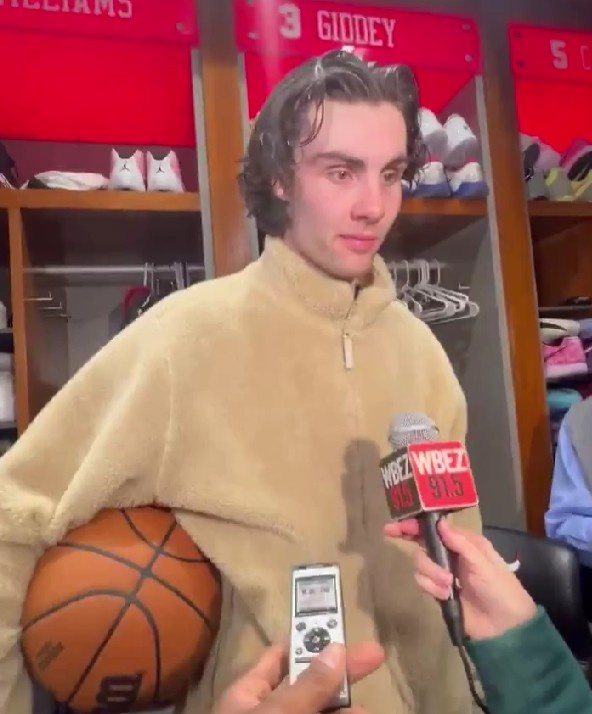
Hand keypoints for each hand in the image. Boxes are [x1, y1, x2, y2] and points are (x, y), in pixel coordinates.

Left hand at [213, 641, 384, 713]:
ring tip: (368, 713)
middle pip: (307, 690)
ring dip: (345, 713)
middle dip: (339, 680)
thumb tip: (337, 649)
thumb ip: (307, 688)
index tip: (345, 632)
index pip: (280, 658)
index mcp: (248, 697)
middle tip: (375, 660)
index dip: (311, 641)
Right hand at [384, 517, 536, 640]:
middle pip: (422, 544)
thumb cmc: (501, 590)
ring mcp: (443, 574)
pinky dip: (431, 587)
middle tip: (392, 536)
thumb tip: (439, 523)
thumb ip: (461, 544)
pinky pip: (423, 582)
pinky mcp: (438, 591)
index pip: (436, 528)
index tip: (396, 524)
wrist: (505, 628)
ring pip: (420, 564)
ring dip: (430, 573)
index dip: (416, 524)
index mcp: (465, 543)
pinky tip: (446, 595)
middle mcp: (451, 555)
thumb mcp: (484, 564)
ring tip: (448, 586)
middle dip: (413, 544)